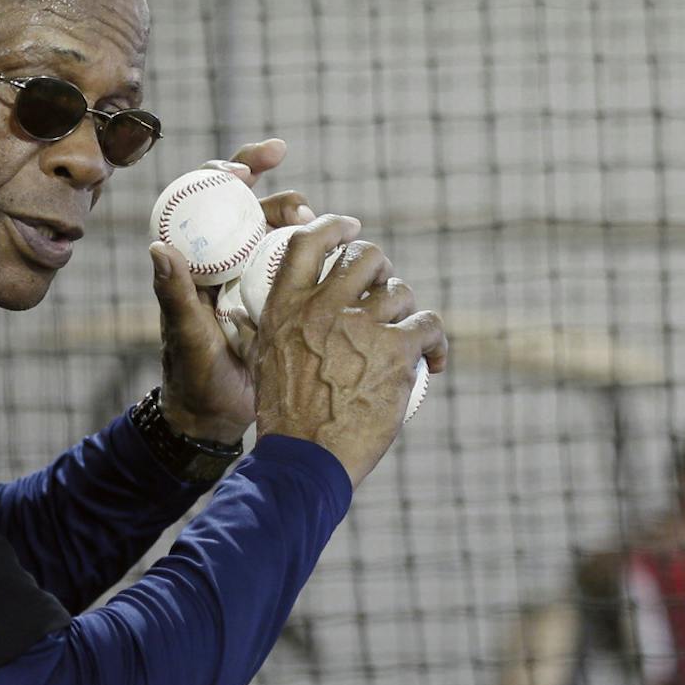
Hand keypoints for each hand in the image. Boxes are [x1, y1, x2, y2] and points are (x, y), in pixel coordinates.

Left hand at [149, 139, 317, 443]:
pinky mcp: (279, 297)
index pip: (207, 197)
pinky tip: (344, 254)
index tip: (248, 170)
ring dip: (306, 224)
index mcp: (196, 260)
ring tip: (331, 231)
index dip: (228, 171)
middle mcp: (224, 261)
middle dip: (280, 198)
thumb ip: (174, 295)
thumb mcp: (187, 335)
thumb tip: (159, 248)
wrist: (219, 416)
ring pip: (282, 234)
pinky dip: (322, 254)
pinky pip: (302, 265)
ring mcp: (252, 277)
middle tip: (303, 211)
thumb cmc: (193, 376)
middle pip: (253, 210)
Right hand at [249, 216, 445, 486]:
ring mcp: (361, 327)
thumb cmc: (283, 419)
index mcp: (285, 306)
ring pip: (401, 292)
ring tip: (408, 337)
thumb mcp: (262, 361)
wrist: (305, 459)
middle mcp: (322, 307)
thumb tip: (247, 313)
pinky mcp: (395, 352)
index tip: (352, 228)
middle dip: (381, 268)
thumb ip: (264, 331)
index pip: (308, 241)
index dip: (334, 226)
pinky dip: (437, 343)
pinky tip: (435, 361)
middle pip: (365, 256)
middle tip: (385, 290)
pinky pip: (429, 326)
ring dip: (408, 311)